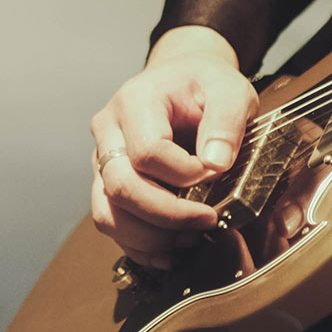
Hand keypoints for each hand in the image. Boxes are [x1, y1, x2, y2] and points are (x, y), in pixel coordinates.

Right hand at [89, 26, 256, 267]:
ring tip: (190, 239)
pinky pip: (111, 223)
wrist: (181, 81)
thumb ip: (227, 120)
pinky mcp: (107, 183)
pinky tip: (171, 250)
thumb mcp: (229, 89)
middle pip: (121, 187)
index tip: (216, 173)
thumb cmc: (204, 84)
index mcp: (134, 102)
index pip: (148, 152)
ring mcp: (102, 159)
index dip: (185, 174)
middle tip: (208, 220)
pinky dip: (139, 245)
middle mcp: (108, 131)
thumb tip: (215, 164)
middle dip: (167, 215)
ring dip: (150, 237)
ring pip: (107, 213)